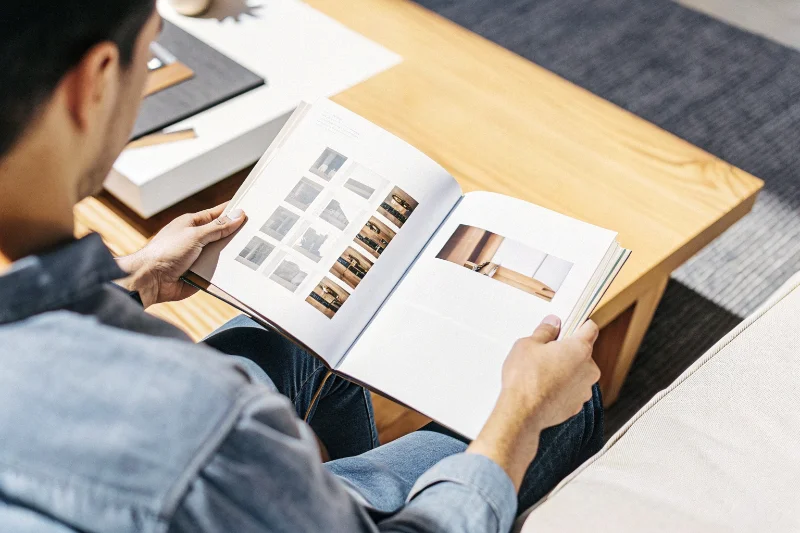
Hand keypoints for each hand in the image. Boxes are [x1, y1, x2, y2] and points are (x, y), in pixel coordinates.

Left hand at [117, 203, 245, 306]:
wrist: (150, 280)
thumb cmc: (166, 252)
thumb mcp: (195, 235)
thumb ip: (218, 227)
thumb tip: (239, 215)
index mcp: (192, 224)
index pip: (217, 214)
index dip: (233, 211)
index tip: (251, 208)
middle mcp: (195, 239)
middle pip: (222, 235)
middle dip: (237, 235)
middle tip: (259, 233)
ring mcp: (197, 257)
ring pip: (221, 254)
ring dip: (232, 255)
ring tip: (255, 252)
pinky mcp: (199, 274)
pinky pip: (217, 271)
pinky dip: (226, 271)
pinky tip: (241, 270)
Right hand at [467, 315, 599, 489]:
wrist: (522, 413)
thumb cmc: (524, 379)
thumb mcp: (528, 344)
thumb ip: (545, 331)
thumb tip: (552, 324)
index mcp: (579, 349)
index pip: (591, 328)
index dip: (581, 324)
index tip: (572, 324)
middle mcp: (589, 369)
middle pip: (583, 352)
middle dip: (568, 350)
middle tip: (546, 352)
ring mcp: (585, 390)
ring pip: (578, 372)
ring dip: (566, 370)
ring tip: (542, 373)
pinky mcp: (577, 405)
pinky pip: (573, 389)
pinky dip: (563, 387)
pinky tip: (545, 388)